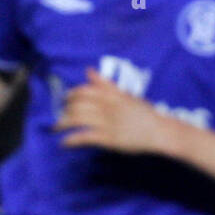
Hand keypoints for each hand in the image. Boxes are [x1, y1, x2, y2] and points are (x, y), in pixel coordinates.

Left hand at [55, 68, 169, 153]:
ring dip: (62, 123)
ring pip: (77, 119)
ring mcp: (106, 122)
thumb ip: (105, 84)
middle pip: (77, 105)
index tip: (66, 99)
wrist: (159, 130)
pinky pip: (84, 137)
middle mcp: (106, 106)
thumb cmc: (144, 113)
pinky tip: (64, 143)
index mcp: (111, 94)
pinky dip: (71, 140)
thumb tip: (89, 71)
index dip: (72, 94)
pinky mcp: (107, 138)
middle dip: (64, 110)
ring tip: (56, 128)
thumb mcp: (125, 95)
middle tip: (58, 115)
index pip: (85, 90)